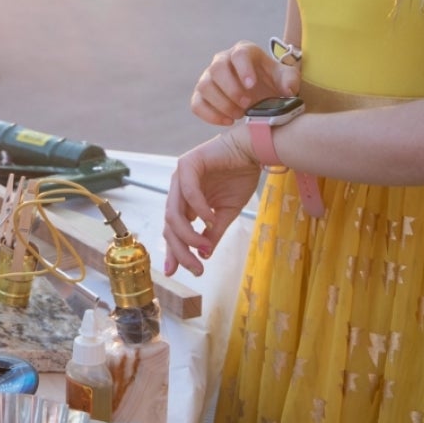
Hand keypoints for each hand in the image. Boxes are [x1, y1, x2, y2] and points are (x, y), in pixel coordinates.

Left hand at [163, 127, 259, 276]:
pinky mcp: (188, 163)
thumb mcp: (226, 213)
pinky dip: (198, 208)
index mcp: (185, 202)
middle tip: (195, 267)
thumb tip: (204, 256)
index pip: (173, 230)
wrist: (253, 150)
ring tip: (203, 245)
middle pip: (170, 225)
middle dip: (180, 249)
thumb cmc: (240, 177)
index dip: (173, 251)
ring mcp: (180, 176)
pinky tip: (210, 219)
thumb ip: (212, 233)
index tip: (174, 272)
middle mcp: (178, 189)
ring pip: (174, 211)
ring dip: (187, 233)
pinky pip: (188, 191)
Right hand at [191, 40, 300, 125]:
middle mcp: (222, 60)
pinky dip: (210, 115)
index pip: (239, 54)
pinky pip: (196, 104)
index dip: (244, 69)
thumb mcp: (286, 78)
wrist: (261, 93)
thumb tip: (288, 90)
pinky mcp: (201, 94)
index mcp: (244, 52)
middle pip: (217, 68)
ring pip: (204, 86)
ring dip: (221, 103)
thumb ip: (290, 80)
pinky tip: (227, 121)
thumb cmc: (272, 82)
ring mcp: (209, 77)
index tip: (252, 85)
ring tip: (239, 115)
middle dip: (231, 89)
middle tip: (247, 105)